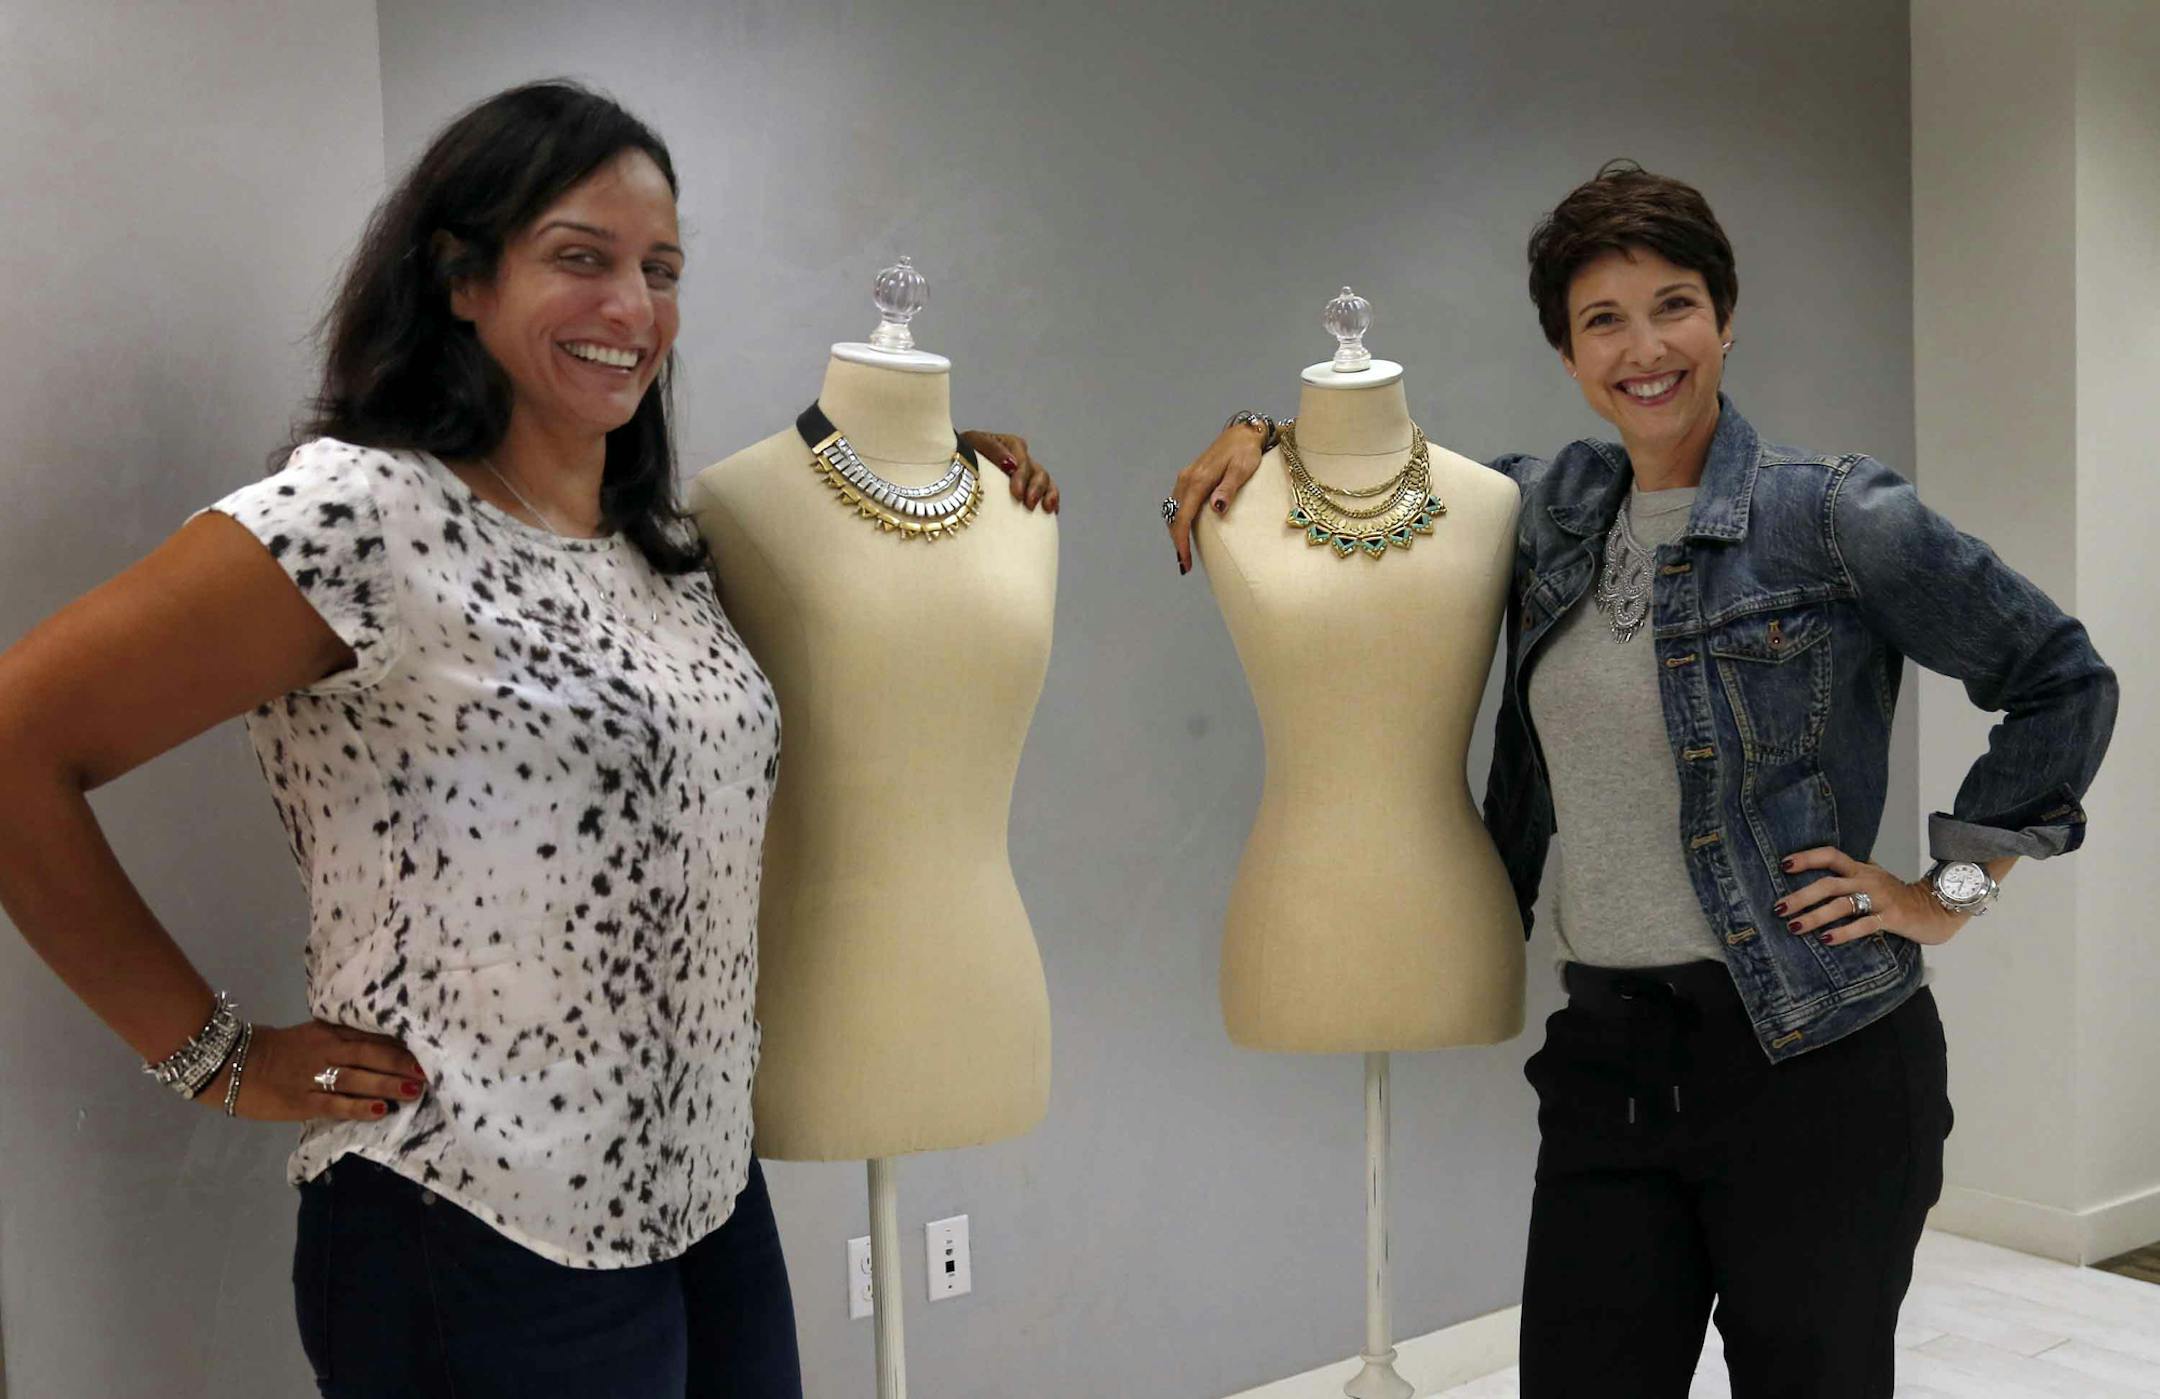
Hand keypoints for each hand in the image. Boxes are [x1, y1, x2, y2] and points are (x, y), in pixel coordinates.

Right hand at [209, 1018, 428, 1121]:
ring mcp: (314, 1076)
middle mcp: (327, 1051)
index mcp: (329, 1033)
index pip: (371, 1036)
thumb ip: (341, 1039)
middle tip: (431, 1071)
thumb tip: (380, 1047)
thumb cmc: (275, 1050)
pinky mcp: (301, 1101)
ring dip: (388, 1084)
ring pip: (358, 1078)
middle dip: (402, 1064)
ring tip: (414, 1090)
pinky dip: (358, 1107)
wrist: (230, 1063)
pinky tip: (380, 1110)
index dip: (400, 1044)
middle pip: (372, 1055)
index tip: (428, 1048)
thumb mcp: (311, 1036)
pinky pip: (335, 1104)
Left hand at [958, 431, 1058, 513]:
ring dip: (1047, 494)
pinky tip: (1052, 510)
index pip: (1021, 455)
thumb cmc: (960, 458)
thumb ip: (992, 450)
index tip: (1016, 493)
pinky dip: (1052, 499)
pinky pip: (1047, 491)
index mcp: (1007, 443)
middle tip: (1028, 505)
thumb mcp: (970, 447)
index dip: (1021, 474)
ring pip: (1045, 480)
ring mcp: (1026, 473)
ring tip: (1046, 509)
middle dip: (1035, 488)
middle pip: (1036, 469)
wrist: (954, 474)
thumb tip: (1011, 464)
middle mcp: (1020, 457)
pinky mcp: (1029, 488)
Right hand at [1167, 421, 1268, 574]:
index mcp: (1198, 480)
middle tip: (1185, 564)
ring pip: (1173, 510)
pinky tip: (1185, 529)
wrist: (1242, 433)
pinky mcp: (1189, 477)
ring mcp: (1186, 477)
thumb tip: (1216, 508)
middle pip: (1174, 517)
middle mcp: (1187, 479)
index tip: (1185, 560)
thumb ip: (1228, 488)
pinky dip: (1178, 519)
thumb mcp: (1242, 469)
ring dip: (1176, 531)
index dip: (1181, 541)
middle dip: (1177, 541)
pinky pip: (1178, 503)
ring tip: (1184, 551)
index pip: (1183, 517)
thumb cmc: (1246, 451)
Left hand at [1776, 847, 1968, 946]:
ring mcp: (1880, 899)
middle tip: (1779, 908)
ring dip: (1815, 916)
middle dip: (1801, 896)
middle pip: (1829, 884)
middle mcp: (1868, 881)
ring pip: (1842, 905)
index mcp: (1861, 869)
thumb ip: (1850, 874)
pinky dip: (1844, 932)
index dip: (1807, 858)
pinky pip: (1864, 925)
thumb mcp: (1874, 878)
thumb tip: (1818, 870)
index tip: (1783, 865)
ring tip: (1794, 927)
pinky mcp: (1892, 918)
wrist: (1938, 909)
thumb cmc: (1898, 896)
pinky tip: (1826, 940)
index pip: (1831, 856)